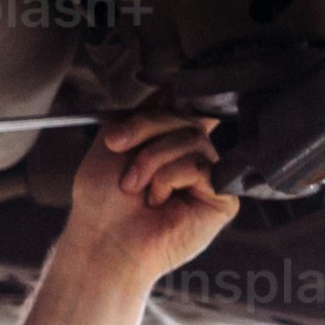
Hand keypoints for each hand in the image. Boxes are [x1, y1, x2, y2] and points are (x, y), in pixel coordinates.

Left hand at [57, 110, 237, 279]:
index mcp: (170, 143)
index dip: (154, 114)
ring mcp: (210, 177)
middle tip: (119, 160)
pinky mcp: (222, 198)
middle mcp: (194, 157)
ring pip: (193, 139)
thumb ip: (145, 112)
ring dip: (152, 161)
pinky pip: (202, 166)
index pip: (181, 107)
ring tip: (137, 189)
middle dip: (144, 134)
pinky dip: (170, 179)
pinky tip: (159, 201)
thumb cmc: (102, 200)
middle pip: (186, 118)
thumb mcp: (114, 141)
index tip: (118, 136)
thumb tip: (175, 86)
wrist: (102, 238)